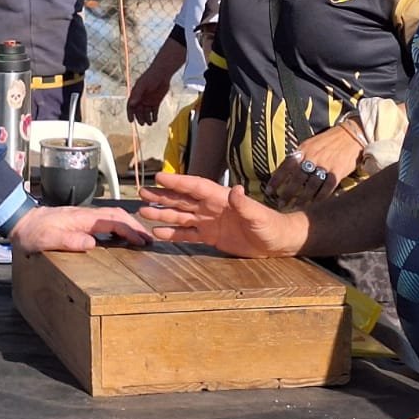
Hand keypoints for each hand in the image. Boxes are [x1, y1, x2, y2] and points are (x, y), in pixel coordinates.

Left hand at [7, 205, 153, 254]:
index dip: (129, 230)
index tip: (142, 241)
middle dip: (135, 226)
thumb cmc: (33, 232)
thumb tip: (92, 243)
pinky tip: (120, 236)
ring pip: (113, 216)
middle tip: (149, 240)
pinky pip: (105, 221)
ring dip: (129, 225)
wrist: (21, 221)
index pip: (113, 221)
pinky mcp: (81, 221)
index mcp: (82, 218)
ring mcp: (84, 217)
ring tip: (141, 239)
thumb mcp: (47, 240)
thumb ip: (68, 240)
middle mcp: (86, 215)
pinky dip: (118, 226)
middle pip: (117, 215)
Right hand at [126, 48, 179, 124]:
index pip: (130, 106)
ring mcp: (148, 101)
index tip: (131, 121)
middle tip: (143, 123)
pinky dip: (154, 116)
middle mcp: (141, 99)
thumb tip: (131, 104)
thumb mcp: (143, 85)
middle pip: (138, 111)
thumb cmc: (150, 77)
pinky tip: (155, 120)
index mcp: (135, 95)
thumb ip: (137, 94)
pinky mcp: (156, 102)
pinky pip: (154, 111)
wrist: (162, 73)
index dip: (130, 114)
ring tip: (150, 123)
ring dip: (147, 118)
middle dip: (140, 118)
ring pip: (146, 113)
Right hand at [138, 172, 304, 258]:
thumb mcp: (258, 215)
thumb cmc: (270, 225)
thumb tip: (235, 189)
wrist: (277, 242)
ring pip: (181, 215)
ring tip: (144, 212)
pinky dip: (173, 233)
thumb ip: (245, 204)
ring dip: (163, 213)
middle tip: (141, 192)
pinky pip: (188, 234)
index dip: (177, 182)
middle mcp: (211, 207)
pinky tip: (158, 232)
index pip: (195, 187)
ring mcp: (209, 222)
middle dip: (162, 195)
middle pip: (182, 199)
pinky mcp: (210, 237)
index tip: (159, 176)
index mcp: (221, 198)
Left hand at [265, 124, 362, 209]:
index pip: (286, 165)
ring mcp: (326, 165)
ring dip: (302, 198)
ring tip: (295, 207)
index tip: (268, 191)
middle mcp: (313, 157)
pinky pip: (327, 188)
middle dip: (287, 193)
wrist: (350, 135)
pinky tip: (314, 204)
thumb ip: (299, 156)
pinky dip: (319, 198)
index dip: (276, 179)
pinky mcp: (338, 172)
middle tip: (281, 204)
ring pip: (311, 186)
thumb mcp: (310, 144)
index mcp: (304, 149)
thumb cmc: (327, 141)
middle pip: (297, 178)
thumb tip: (285, 170)